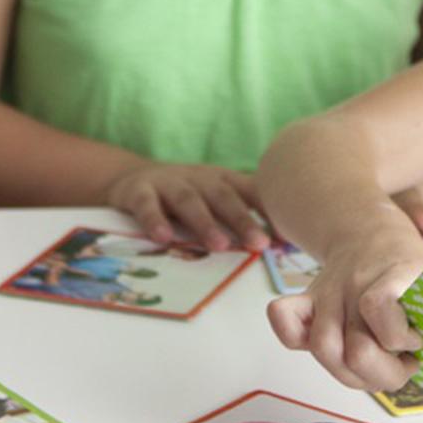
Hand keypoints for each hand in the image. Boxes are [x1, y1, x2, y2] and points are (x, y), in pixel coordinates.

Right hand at [105, 163, 268, 251]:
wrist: (132, 177)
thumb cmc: (187, 194)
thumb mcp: (217, 196)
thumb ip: (245, 214)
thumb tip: (282, 244)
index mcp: (224, 180)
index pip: (252, 192)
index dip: (271, 211)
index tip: (289, 234)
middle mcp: (200, 178)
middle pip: (224, 198)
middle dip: (243, 221)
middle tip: (260, 244)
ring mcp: (169, 182)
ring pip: (189, 201)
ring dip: (205, 223)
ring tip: (219, 246)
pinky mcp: (139, 191)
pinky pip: (147, 205)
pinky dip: (155, 220)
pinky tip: (163, 238)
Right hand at [267, 204, 422, 391]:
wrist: (372, 230)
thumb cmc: (411, 267)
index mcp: (397, 272)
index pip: (379, 305)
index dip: (400, 337)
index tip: (419, 341)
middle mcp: (358, 281)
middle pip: (354, 349)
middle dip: (383, 373)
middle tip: (403, 364)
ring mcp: (330, 291)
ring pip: (325, 349)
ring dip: (354, 374)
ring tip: (378, 367)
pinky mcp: (309, 300)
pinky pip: (286, 322)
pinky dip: (294, 339)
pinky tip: (329, 348)